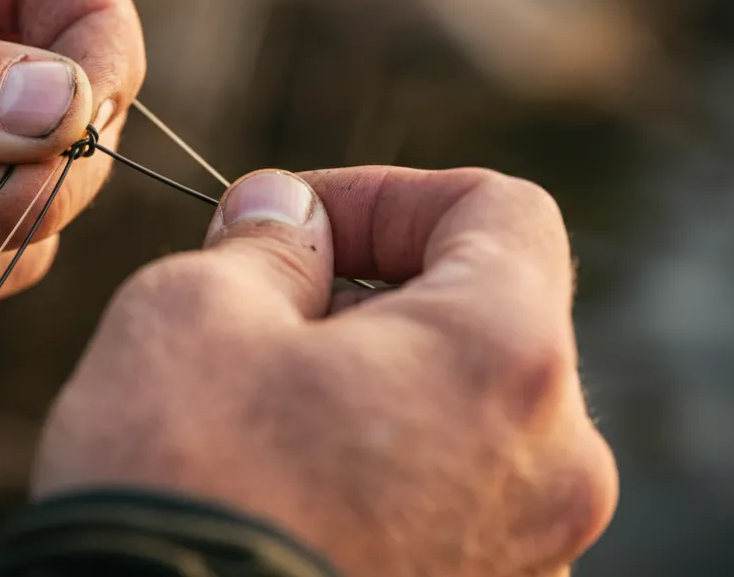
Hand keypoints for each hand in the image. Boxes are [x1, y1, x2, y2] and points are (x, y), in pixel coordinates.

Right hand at [32, 167, 616, 575]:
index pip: (501, 210)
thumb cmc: (178, 483)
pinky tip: (286, 482)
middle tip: (259, 307)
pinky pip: (452, 495)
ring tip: (260, 403)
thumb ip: (265, 240)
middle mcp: (555, 465)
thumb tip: (284, 212)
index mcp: (505, 359)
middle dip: (371, 287)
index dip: (391, 193)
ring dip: (373, 375)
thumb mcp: (195, 308)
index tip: (298, 223)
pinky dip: (382, 459)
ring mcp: (530, 555)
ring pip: (463, 409)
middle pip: (485, 313)